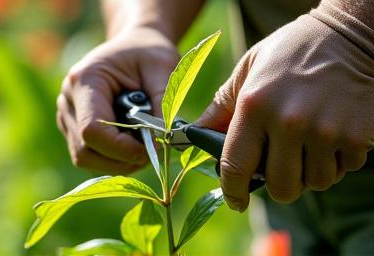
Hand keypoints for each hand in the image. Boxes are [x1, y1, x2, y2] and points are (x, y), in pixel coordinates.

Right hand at [57, 27, 178, 173]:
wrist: (133, 46)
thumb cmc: (147, 53)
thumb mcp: (162, 69)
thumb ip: (162, 104)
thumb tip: (162, 140)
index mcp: (85, 80)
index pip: (91, 129)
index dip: (120, 148)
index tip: (151, 148)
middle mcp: (68, 99)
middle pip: (84, 150)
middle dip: (121, 159)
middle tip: (152, 151)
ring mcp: (66, 115)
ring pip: (84, 157)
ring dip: (117, 163)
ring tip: (143, 147)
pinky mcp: (72, 128)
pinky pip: (88, 156)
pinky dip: (112, 159)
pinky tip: (131, 144)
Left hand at [199, 13, 373, 210]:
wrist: (348, 35)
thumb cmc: (289, 52)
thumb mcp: (247, 71)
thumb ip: (221, 107)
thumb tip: (197, 135)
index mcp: (255, 106)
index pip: (236, 166)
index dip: (233, 191)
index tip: (235, 200)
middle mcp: (289, 122)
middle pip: (281, 187)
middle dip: (277, 185)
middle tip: (278, 168)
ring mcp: (326, 131)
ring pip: (313, 183)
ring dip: (308, 173)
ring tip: (306, 145)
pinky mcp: (357, 136)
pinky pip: (342, 171)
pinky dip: (334, 162)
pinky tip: (329, 136)